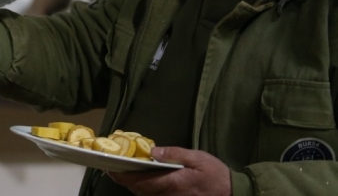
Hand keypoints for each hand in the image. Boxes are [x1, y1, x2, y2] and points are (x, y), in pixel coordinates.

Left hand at [107, 147, 230, 195]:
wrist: (233, 195)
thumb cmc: (216, 175)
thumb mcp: (197, 158)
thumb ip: (174, 154)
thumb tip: (153, 151)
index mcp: (172, 184)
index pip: (140, 182)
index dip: (123, 177)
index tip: (109, 169)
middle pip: (139, 190)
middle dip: (125, 180)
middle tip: (113, 168)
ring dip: (134, 186)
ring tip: (125, 172)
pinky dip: (146, 190)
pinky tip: (143, 181)